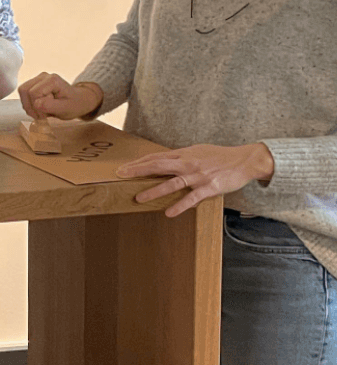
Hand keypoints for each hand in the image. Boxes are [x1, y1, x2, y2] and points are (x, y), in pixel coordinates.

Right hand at [18, 73, 101, 119]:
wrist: (78, 100)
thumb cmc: (73, 105)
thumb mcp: (65, 109)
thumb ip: (50, 106)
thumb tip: (36, 104)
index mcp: (52, 80)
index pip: (33, 93)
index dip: (36, 107)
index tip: (45, 116)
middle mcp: (44, 76)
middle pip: (25, 90)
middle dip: (30, 106)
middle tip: (41, 115)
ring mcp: (38, 78)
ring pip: (22, 91)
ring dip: (28, 105)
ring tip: (41, 112)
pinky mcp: (35, 83)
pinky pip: (24, 93)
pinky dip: (28, 104)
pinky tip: (39, 108)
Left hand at [116, 143, 274, 217]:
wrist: (244, 160)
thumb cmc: (220, 156)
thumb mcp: (198, 151)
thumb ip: (181, 157)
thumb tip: (165, 160)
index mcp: (184, 154)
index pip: (156, 157)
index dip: (139, 162)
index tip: (124, 167)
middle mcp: (188, 163)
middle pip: (157, 166)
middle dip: (137, 170)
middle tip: (120, 175)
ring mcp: (198, 175)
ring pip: (171, 183)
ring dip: (154, 190)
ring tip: (138, 198)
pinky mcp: (209, 187)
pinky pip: (191, 198)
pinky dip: (179, 206)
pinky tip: (168, 213)